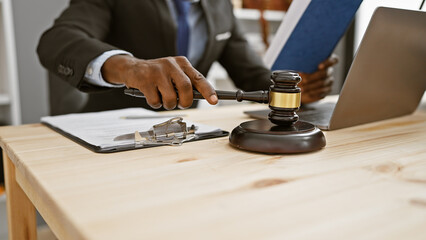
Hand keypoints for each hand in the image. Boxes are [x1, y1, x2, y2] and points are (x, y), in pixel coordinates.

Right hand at [102, 55, 217, 109]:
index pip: (199, 78)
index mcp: (182, 63)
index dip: (208, 91)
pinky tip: (151, 95)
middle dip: (185, 102)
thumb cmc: (157, 74)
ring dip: (168, 104)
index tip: (214, 101)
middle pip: (186, 89)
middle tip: (180, 104)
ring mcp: (157, 71)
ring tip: (163, 98)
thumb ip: (187, 83)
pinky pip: (155, 101)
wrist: (132, 68)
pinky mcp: (145, 80)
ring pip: (171, 98)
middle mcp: (171, 64)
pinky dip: (155, 103)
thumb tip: (201, 98)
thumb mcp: (174, 73)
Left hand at [298, 55, 337, 103]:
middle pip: (326, 73)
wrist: (300, 84)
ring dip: (311, 86)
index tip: (319, 66)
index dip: (328, 62)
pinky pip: (322, 92)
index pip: (333, 60)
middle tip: (304, 80)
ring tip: (302, 88)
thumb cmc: (301, 72)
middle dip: (313, 77)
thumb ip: (302, 65)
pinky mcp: (327, 90)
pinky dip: (313, 92)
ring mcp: (329, 81)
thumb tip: (299, 70)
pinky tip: (306, 93)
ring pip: (323, 83)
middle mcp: (329, 71)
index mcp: (325, 61)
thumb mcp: (301, 67)